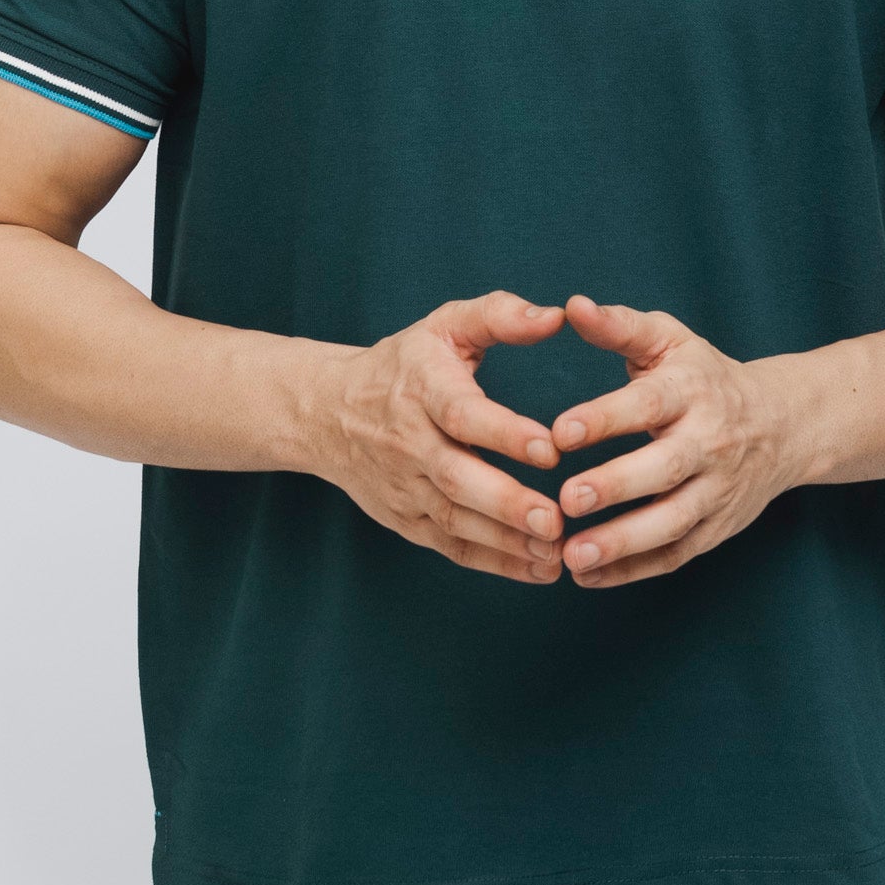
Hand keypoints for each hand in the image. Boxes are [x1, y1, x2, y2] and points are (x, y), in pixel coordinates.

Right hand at [311, 291, 569, 581]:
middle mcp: (409, 441)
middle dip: (506, 502)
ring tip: (555, 551)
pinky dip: (494, 563)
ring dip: (506, 542)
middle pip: (456, 477)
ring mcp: (404, 486)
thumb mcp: (445, 325)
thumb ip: (500, 315)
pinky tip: (537, 569)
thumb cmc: (405, 365)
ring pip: (454, 520)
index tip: (550, 449)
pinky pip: (450, 547)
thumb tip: (556, 316)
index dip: (505, 433)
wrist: (327, 412)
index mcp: (422, 388)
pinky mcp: (405, 520)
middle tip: (554, 519)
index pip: (462, 414)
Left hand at [548, 296, 799, 587]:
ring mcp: (717, 490)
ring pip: (673, 522)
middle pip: (665, 468)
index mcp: (692, 391)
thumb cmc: (704, 377)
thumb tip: (573, 306)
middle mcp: (709, 442)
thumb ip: (619, 327)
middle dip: (616, 486)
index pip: (649, 404)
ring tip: (573, 555)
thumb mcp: (669, 341)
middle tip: (565, 500)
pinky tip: (589, 577)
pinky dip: (633, 571)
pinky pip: (676, 555)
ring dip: (623, 543)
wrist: (783, 424)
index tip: (560, 431)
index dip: (606, 417)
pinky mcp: (717, 528)